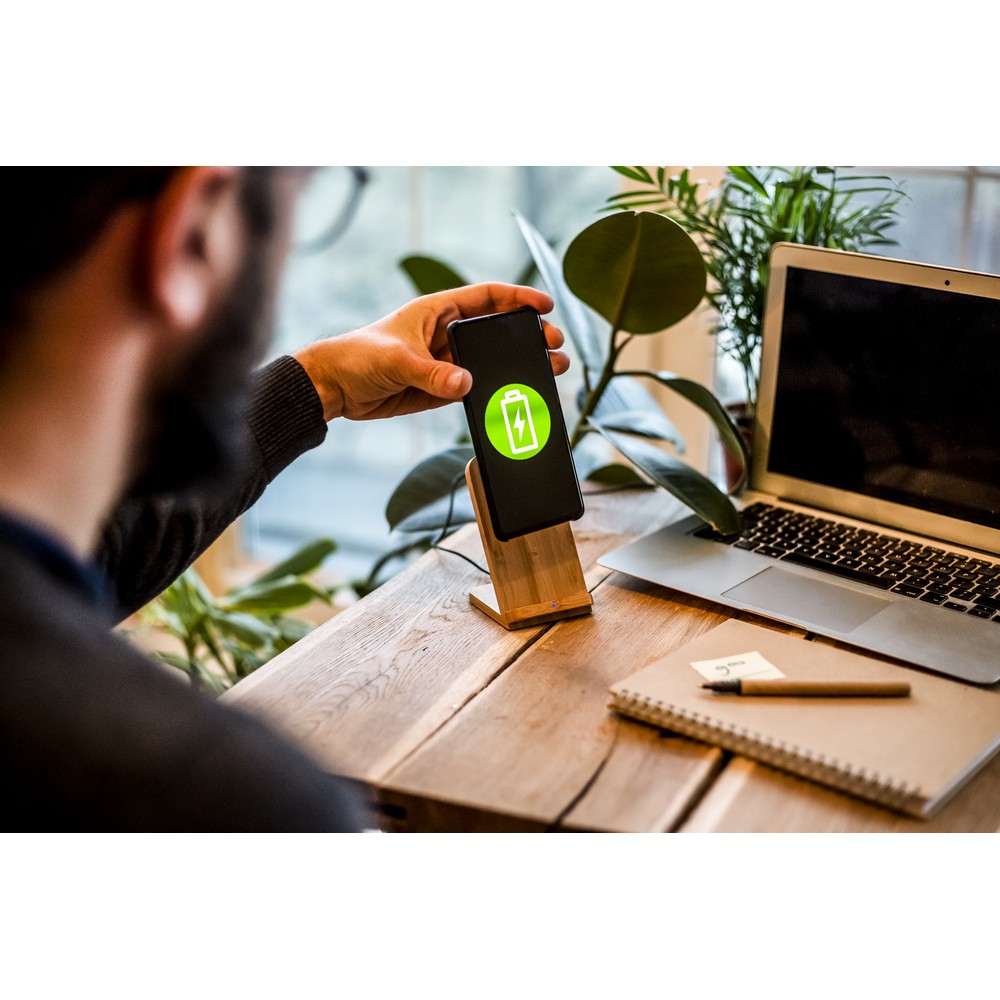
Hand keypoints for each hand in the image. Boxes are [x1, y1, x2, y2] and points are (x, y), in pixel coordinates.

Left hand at [293, 283, 568, 421]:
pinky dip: (498, 391)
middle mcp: (447, 334)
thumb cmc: (358, 355)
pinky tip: (518, 396)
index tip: (545, 305)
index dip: (518, 298)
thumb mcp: (397, 359)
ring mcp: (447, 362)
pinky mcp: (442, 388)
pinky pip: (477, 388)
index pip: (487, 297)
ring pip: (492, 361)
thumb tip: (466, 384)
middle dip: (528, 335)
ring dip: (519, 365)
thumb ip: (433, 373)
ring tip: (550, 370)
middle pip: (498, 330)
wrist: (336, 388)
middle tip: (553, 344)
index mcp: (438, 311)